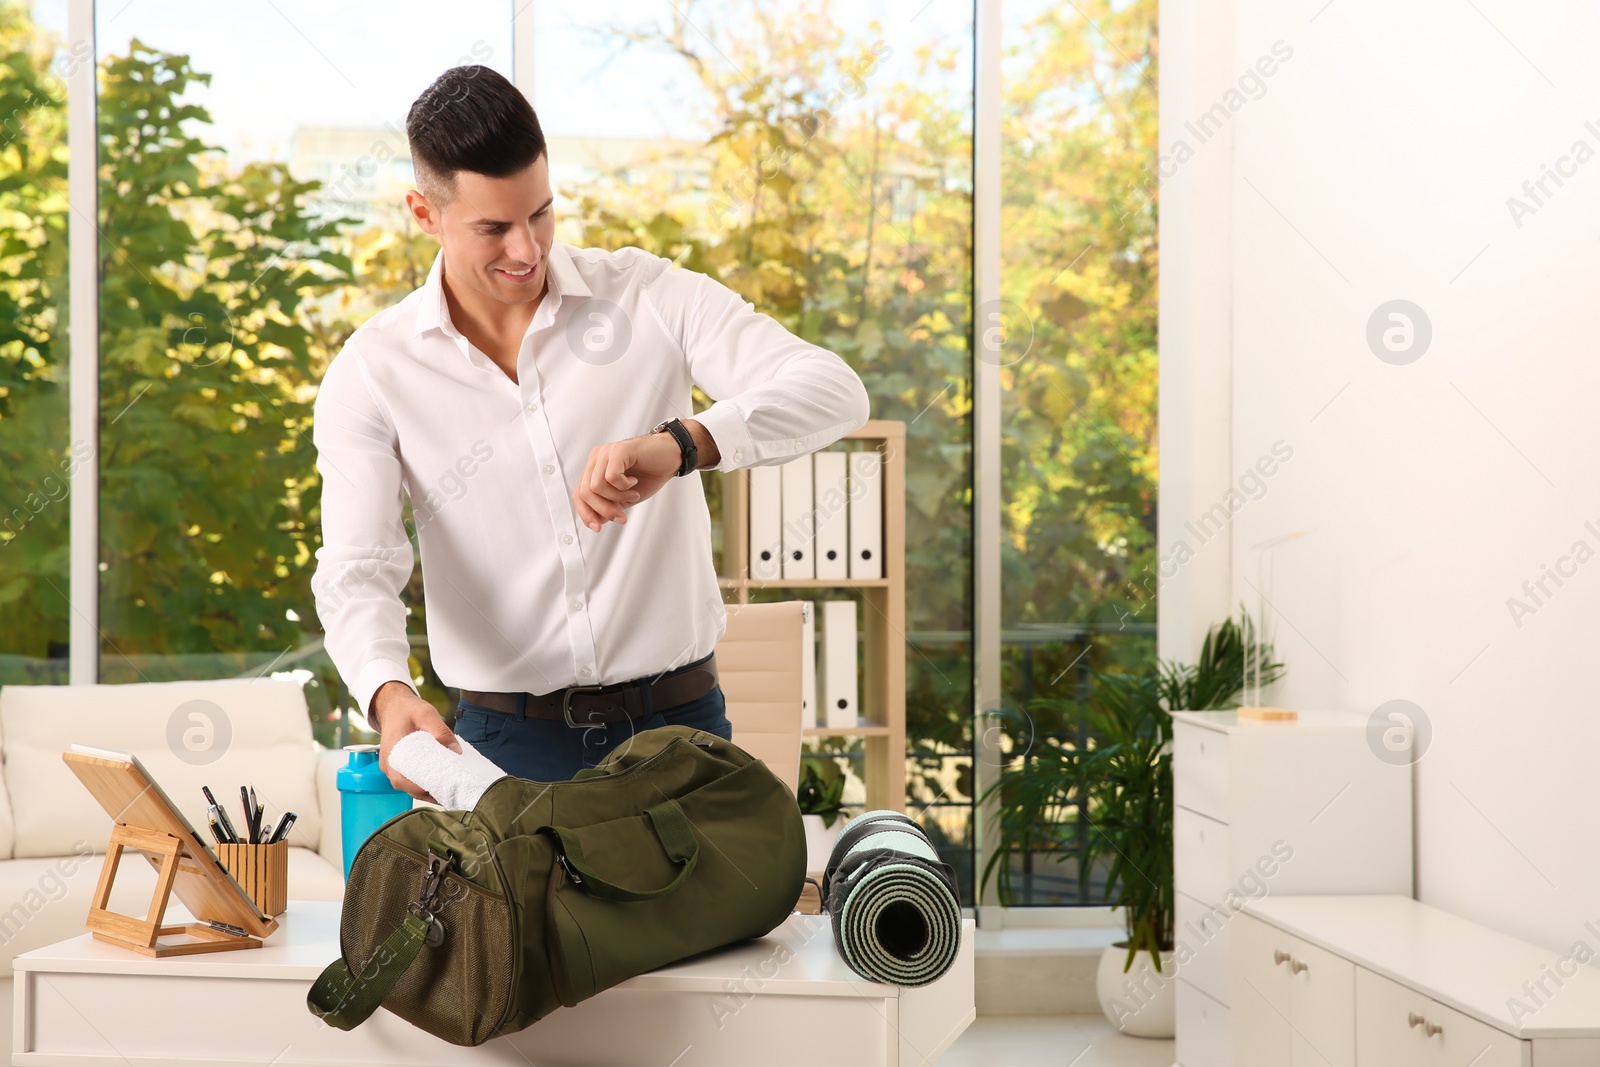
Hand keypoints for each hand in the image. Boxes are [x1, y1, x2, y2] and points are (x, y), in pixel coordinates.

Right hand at [371, 681, 458, 803]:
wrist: (393, 705)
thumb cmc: (407, 709)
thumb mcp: (426, 714)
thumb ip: (441, 731)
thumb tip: (457, 751)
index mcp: (393, 754)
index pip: (407, 782)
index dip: (426, 789)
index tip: (445, 791)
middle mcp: (389, 766)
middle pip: (410, 788)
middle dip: (431, 793)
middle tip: (454, 793)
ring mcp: (392, 768)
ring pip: (410, 786)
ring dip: (429, 790)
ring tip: (451, 792)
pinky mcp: (398, 767)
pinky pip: (410, 780)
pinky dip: (424, 783)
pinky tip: (441, 783)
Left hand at [572, 431, 679, 532]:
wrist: (671, 456)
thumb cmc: (649, 474)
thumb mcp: (625, 497)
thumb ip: (609, 506)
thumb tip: (596, 522)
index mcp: (594, 468)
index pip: (578, 494)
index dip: (585, 513)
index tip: (598, 528)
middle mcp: (596, 458)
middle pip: (585, 492)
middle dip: (604, 510)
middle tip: (622, 516)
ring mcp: (606, 452)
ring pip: (596, 486)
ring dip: (617, 498)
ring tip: (633, 495)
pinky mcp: (618, 450)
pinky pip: (611, 477)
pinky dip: (624, 486)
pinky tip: (634, 482)